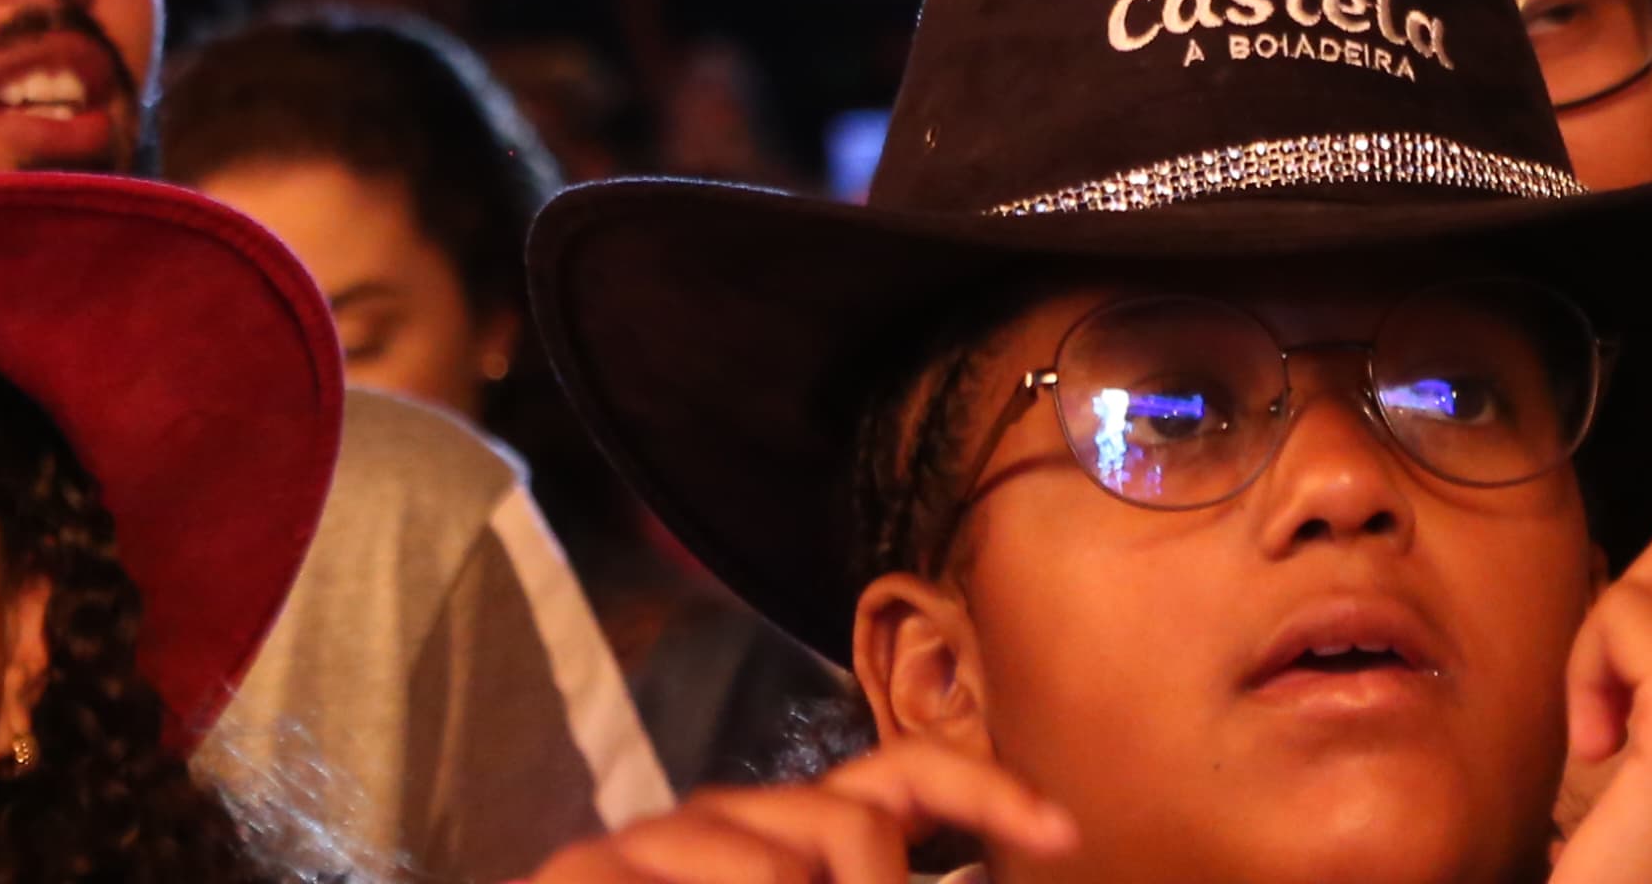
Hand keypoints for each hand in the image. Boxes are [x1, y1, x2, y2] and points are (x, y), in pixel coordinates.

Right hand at [522, 738, 1074, 883]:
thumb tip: (988, 875)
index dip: (985, 788)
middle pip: (854, 820)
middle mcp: (737, 820)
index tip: (1063, 832)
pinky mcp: (587, 870)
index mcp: (798, 838)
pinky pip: (691, 878)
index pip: (903, 778)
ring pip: (785, 864)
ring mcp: (658, 841)